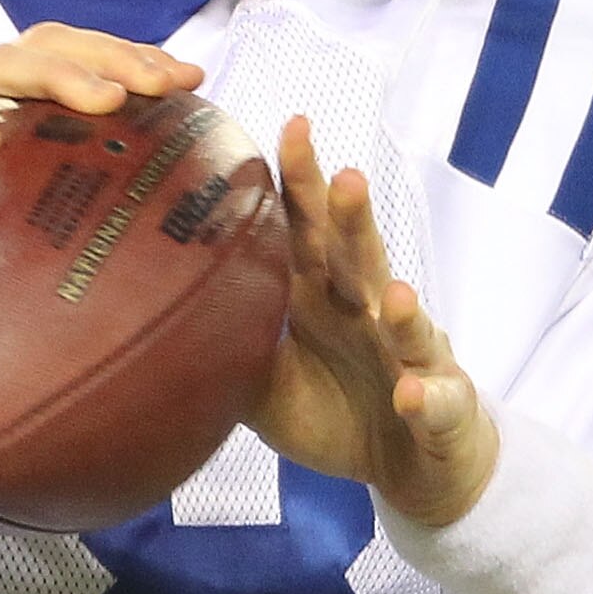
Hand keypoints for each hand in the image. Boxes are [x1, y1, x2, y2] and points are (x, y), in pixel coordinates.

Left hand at [248, 115, 499, 525]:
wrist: (411, 466)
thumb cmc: (337, 410)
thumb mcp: (268, 385)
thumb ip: (225, 347)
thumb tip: (150, 318)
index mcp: (322, 297)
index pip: (307, 231)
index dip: (299, 184)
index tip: (291, 127)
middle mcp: (368, 313)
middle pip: (357, 257)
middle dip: (353, 221)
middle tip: (344, 177)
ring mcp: (409, 356)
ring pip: (405, 322)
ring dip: (400, 307)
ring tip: (392, 291)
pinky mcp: (442, 404)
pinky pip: (432, 399)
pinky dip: (424, 397)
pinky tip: (410, 394)